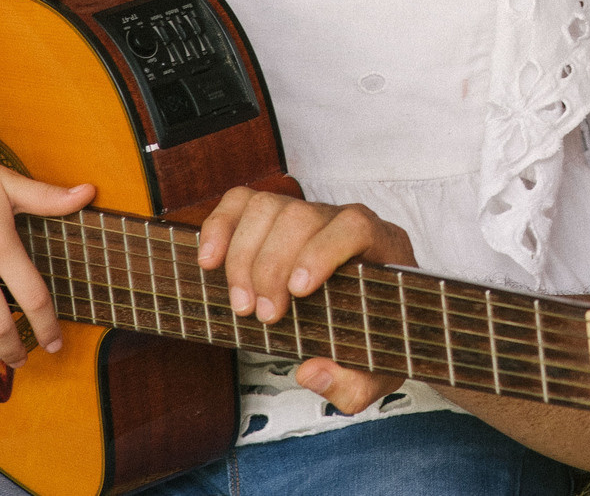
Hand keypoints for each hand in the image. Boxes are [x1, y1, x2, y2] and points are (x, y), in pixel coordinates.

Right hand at [194, 187, 419, 413]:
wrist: (368, 312)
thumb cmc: (375, 334)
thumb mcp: (378, 372)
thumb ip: (354, 384)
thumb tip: (311, 373)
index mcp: (380, 247)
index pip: (355, 225)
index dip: (323, 250)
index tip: (298, 290)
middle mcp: (341, 221)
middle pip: (301, 216)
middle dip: (272, 268)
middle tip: (263, 316)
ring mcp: (305, 213)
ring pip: (267, 207)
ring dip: (244, 256)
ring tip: (242, 304)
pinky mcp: (273, 217)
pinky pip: (241, 203)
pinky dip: (219, 227)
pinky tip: (209, 262)